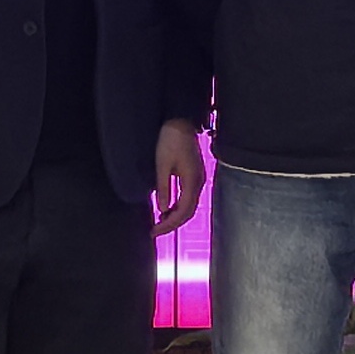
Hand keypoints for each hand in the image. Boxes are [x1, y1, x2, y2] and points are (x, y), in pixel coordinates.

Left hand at [152, 122, 207, 236]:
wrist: (181, 122)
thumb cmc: (171, 140)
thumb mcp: (162, 165)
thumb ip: (163, 188)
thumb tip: (162, 209)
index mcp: (192, 181)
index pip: (183, 211)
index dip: (169, 224)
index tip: (155, 230)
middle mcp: (198, 182)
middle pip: (188, 212)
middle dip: (172, 224)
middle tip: (156, 231)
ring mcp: (198, 179)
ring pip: (189, 206)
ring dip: (176, 217)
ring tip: (160, 222)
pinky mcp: (195, 175)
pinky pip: (189, 197)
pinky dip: (179, 207)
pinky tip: (168, 208)